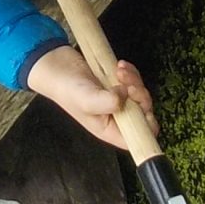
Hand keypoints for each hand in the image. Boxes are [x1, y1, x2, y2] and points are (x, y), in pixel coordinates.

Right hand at [27, 46, 155, 151]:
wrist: (58, 66)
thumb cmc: (67, 89)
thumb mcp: (86, 99)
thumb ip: (106, 103)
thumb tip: (126, 95)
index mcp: (111, 129)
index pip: (139, 138)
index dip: (146, 125)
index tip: (140, 107)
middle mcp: (117, 118)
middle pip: (144, 112)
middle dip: (139, 94)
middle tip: (125, 82)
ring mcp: (119, 101)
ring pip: (141, 94)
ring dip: (134, 80)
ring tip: (119, 70)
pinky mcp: (119, 86)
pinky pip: (134, 81)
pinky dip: (130, 72)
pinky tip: (119, 66)